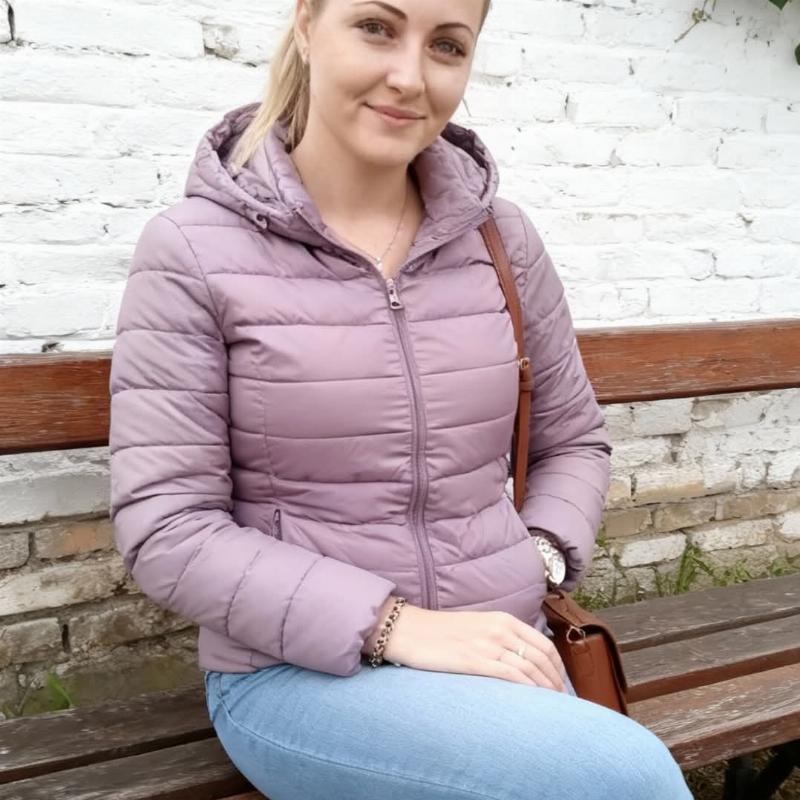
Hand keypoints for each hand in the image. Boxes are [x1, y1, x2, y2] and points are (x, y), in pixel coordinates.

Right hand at [378, 600, 568, 692]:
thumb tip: (520, 657)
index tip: (561, 684)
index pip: (543, 644)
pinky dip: (527, 690)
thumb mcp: (477, 625)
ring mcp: (488, 644)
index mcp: (503, 619)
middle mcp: (500, 629)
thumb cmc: (440, 631)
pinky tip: (533, 703)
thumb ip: (499, 636)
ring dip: (545, 690)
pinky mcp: (475, 660)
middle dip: (556, 682)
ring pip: (530, 669)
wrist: (410, 630)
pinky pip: (511, 676)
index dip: (558, 667)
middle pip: (541, 658)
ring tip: (551, 708)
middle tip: (561, 702)